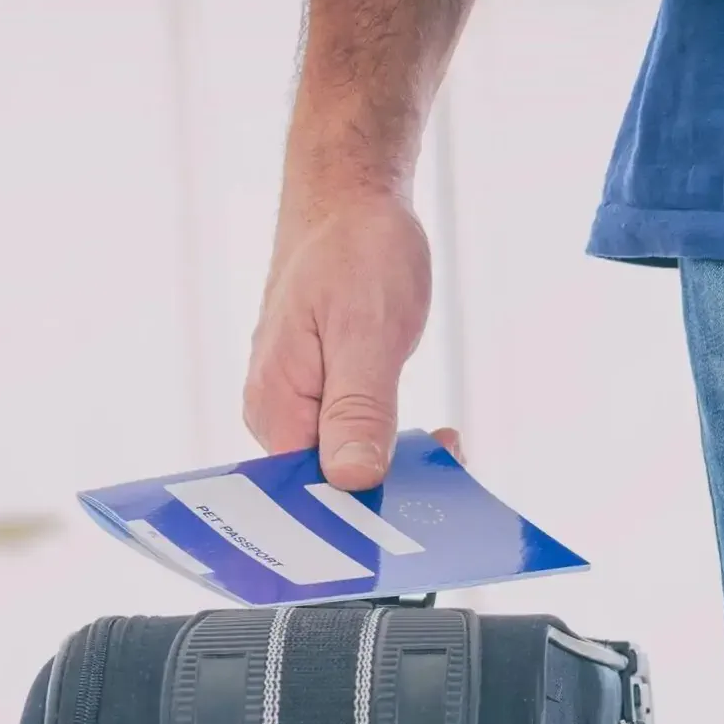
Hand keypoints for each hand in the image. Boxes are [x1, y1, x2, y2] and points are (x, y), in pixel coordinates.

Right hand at [244, 188, 433, 490]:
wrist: (353, 203)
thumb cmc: (354, 252)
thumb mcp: (364, 330)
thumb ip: (358, 409)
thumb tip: (352, 478)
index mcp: (274, 403)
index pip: (302, 493)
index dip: (352, 517)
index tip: (408, 520)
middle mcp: (280, 413)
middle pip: (327, 487)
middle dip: (388, 496)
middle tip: (448, 478)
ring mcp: (304, 406)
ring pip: (350, 466)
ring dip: (402, 472)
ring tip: (449, 453)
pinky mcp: (330, 397)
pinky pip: (362, 441)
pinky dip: (400, 449)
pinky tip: (437, 443)